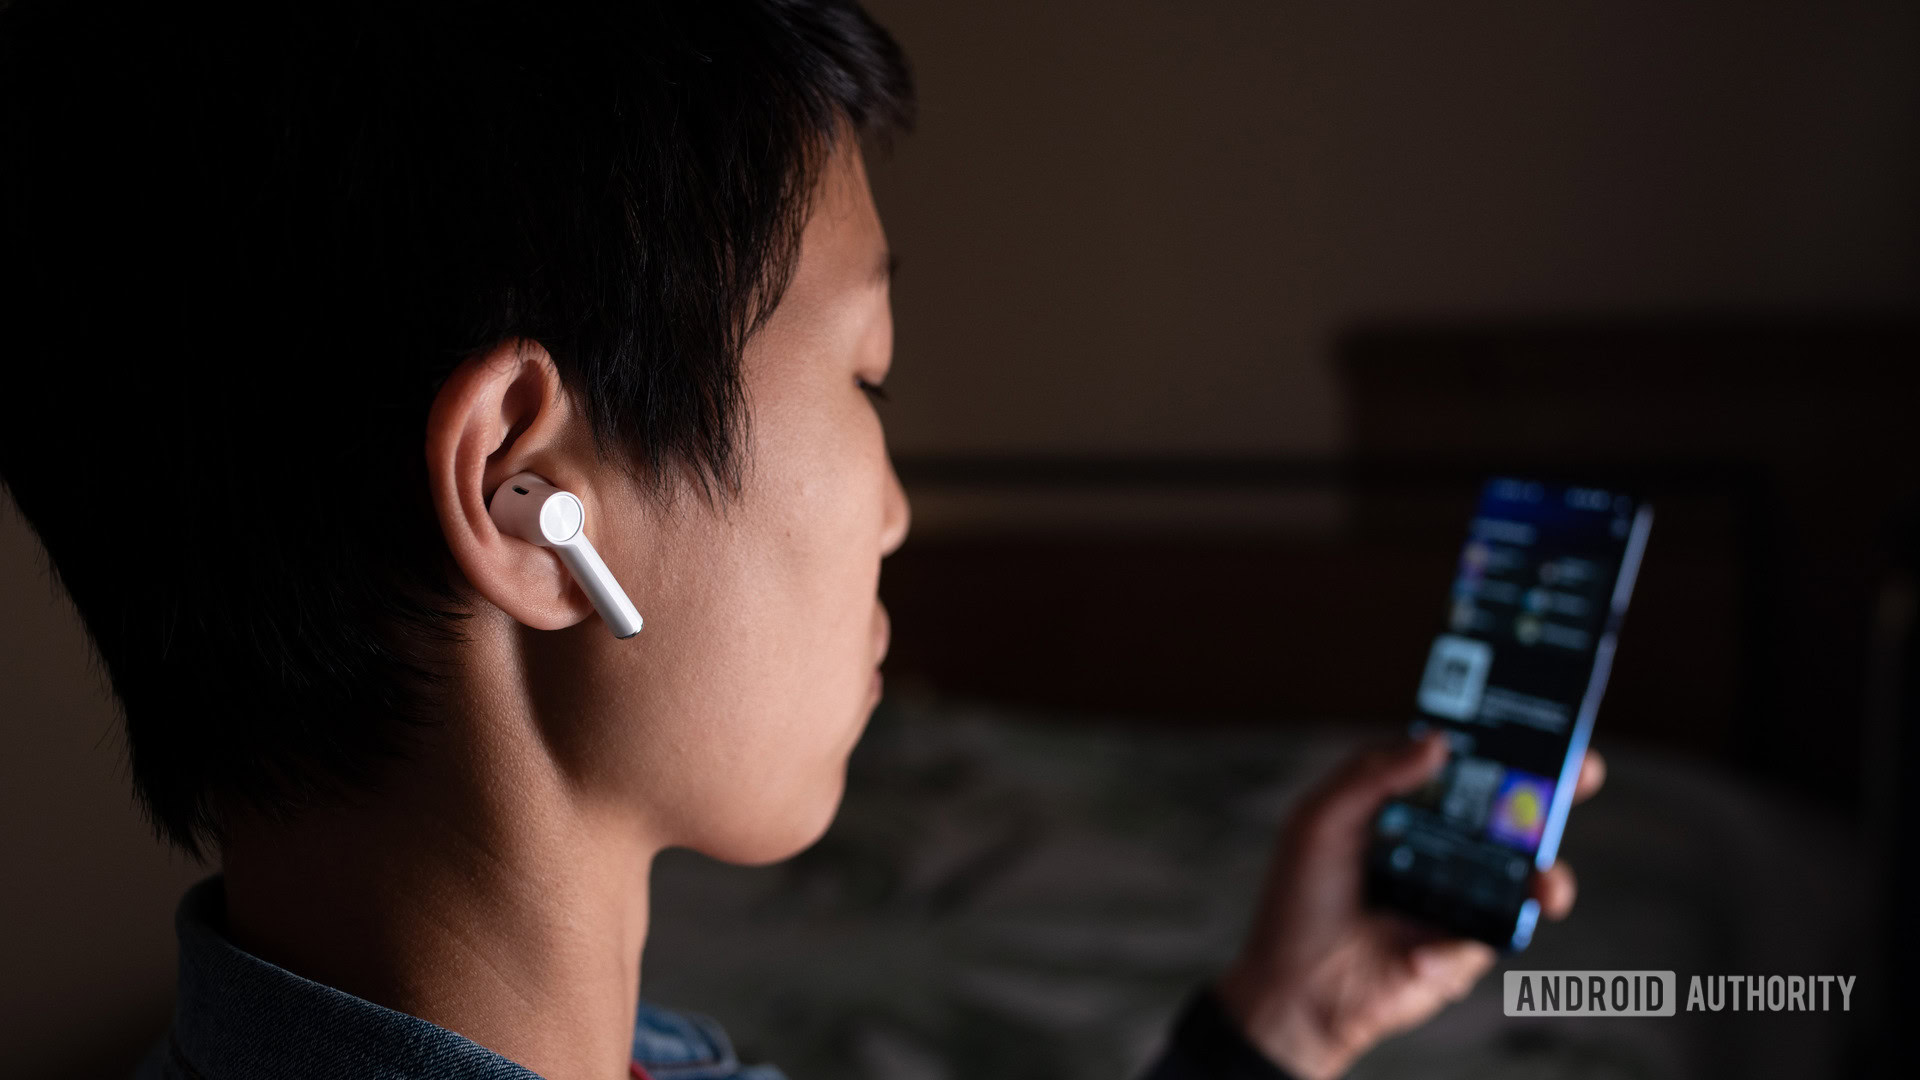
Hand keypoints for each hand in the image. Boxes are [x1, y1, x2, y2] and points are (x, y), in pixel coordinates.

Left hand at [1215, 732, 1605, 1079]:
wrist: (1296, 988)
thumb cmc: (1300, 897)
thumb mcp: (1321, 821)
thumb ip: (1372, 775)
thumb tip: (1438, 739)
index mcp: (1410, 808)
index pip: (1465, 766)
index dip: (1503, 744)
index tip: (1539, 723)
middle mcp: (1445, 846)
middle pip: (1511, 812)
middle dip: (1552, 792)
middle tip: (1580, 773)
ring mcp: (1463, 896)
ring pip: (1526, 876)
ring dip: (1547, 876)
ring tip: (1545, 883)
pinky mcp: (1467, 946)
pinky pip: (1492, 938)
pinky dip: (1457, 946)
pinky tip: (1418, 953)